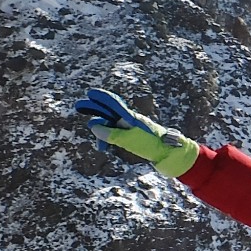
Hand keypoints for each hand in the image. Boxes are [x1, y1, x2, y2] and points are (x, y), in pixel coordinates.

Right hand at [74, 86, 200, 177]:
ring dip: (102, 133)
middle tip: (78, 107)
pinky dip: (109, 140)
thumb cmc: (152, 145)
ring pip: (111, 126)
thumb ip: (111, 133)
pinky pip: (116, 135)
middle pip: (109, 113)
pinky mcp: (134, 139)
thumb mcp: (129, 139)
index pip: (114, 103)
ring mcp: (132, 130)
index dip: (102, 98)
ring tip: (101, 147)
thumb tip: (94, 126)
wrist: (172, 157)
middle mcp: (131, 121)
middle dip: (95, 112)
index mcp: (131, 117)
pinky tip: (105, 148)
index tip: (90, 93)